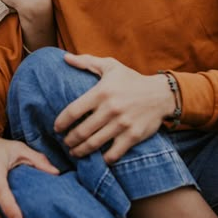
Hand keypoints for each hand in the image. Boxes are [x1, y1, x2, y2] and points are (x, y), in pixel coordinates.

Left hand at [54, 53, 174, 162]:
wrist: (161, 94)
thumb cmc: (131, 79)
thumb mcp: (110, 66)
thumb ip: (86, 62)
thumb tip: (65, 58)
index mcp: (101, 92)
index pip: (73, 111)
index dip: (61, 122)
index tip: (56, 128)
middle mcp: (110, 109)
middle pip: (81, 131)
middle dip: (69, 140)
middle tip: (65, 143)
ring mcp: (122, 124)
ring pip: (94, 144)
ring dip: (81, 151)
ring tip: (74, 152)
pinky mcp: (133, 136)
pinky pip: (113, 154)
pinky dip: (103, 159)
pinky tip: (97, 158)